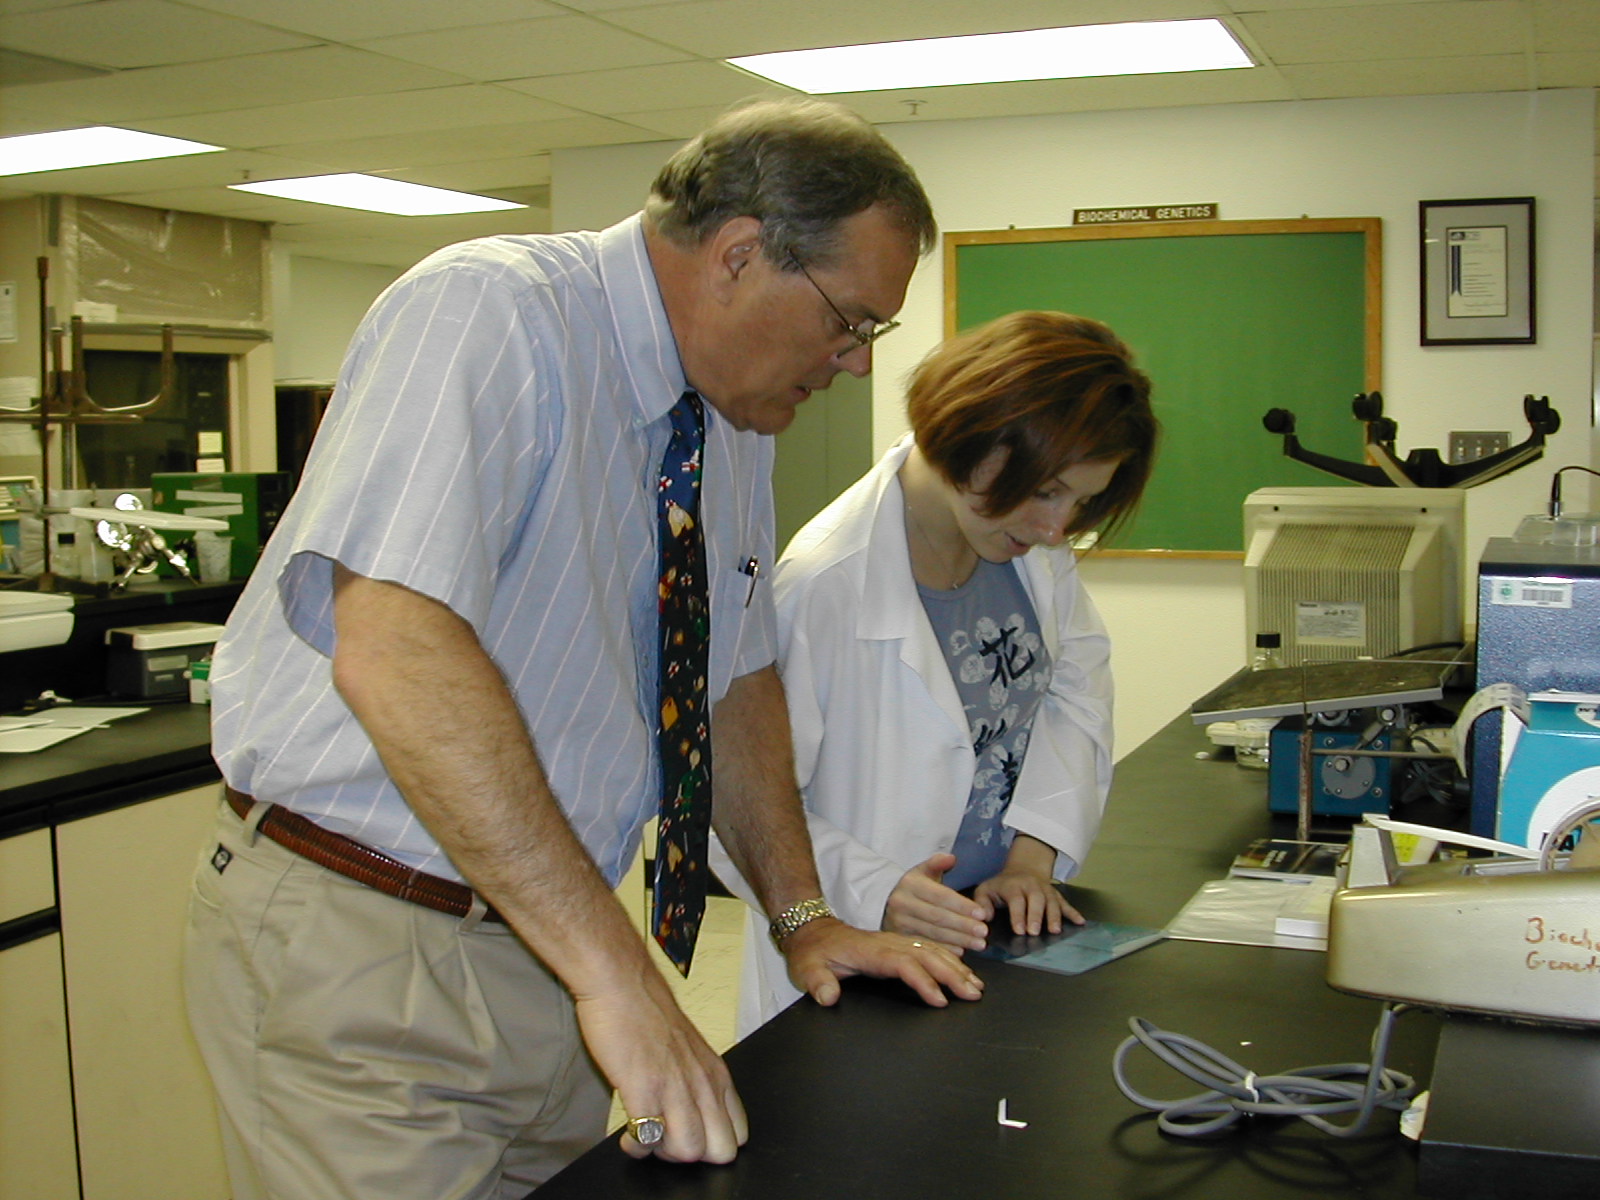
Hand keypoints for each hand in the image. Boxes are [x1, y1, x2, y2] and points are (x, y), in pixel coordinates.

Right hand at [572, 972, 747, 1164]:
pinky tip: (629, 1135)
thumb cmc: (650, 1014)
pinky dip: (638, 1147)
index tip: (691, 1137)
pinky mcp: (643, 1089)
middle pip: (720, 1151)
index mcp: (716, 1075)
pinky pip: (648, 1139)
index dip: (713, 1145)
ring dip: (663, 1153)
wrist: (623, 984)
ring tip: (648, 1136)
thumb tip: (696, 1114)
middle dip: (693, 1156)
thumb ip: (699, 1082)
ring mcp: (674, 1088)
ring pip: (688, 1151)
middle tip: (668, 1141)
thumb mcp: (692, 1049)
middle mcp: (702, 1084)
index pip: (738, 1134)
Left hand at [780, 916, 984, 1009]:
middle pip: (927, 954)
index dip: (924, 981)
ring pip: (931, 950)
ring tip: (976, 985)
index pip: (904, 964)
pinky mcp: (896, 945)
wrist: (810, 930)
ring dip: (955, 966)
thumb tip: (828, 997)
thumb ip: (818, 982)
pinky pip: (927, 948)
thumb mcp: (807, 969)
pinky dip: (948, 958)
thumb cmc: (811, 953)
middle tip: (974, 994)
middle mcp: (887, 944)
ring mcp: (894, 942)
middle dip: (953, 974)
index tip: (940, 1000)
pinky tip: (961, 969)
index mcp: (870, 951)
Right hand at [881, 853, 988, 951]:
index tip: (982, 914)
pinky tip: (961, 952)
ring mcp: (900, 923)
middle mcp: (903, 903)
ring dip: (959, 940)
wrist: (884, 902)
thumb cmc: (913, 887)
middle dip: (963, 925)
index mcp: (911, 884)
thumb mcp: (922, 871)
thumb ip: (937, 863)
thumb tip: (952, 858)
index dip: (962, 906)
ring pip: (933, 933)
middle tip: (984, 932)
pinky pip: (925, 946)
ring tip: (979, 944)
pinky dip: (945, 950)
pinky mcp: (900, 938)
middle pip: (938, 917)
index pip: (941, 896)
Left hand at [972, 835, 1083, 936]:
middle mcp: (1031, 886)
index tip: (1019, 930)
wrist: (1024, 868)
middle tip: (1035, 932)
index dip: (1018, 915)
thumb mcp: (986, 889)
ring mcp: (1046, 890)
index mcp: (1013, 886)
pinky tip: (1080, 922)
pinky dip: (1073, 912)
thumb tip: (984, 917)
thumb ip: (982, 903)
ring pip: (1052, 901)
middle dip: (1036, 916)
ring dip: (1054, 916)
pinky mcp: (1056, 894)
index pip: (1016, 900)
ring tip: (1055, 931)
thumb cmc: (1002, 885)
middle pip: (1036, 899)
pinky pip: (1066, 903)